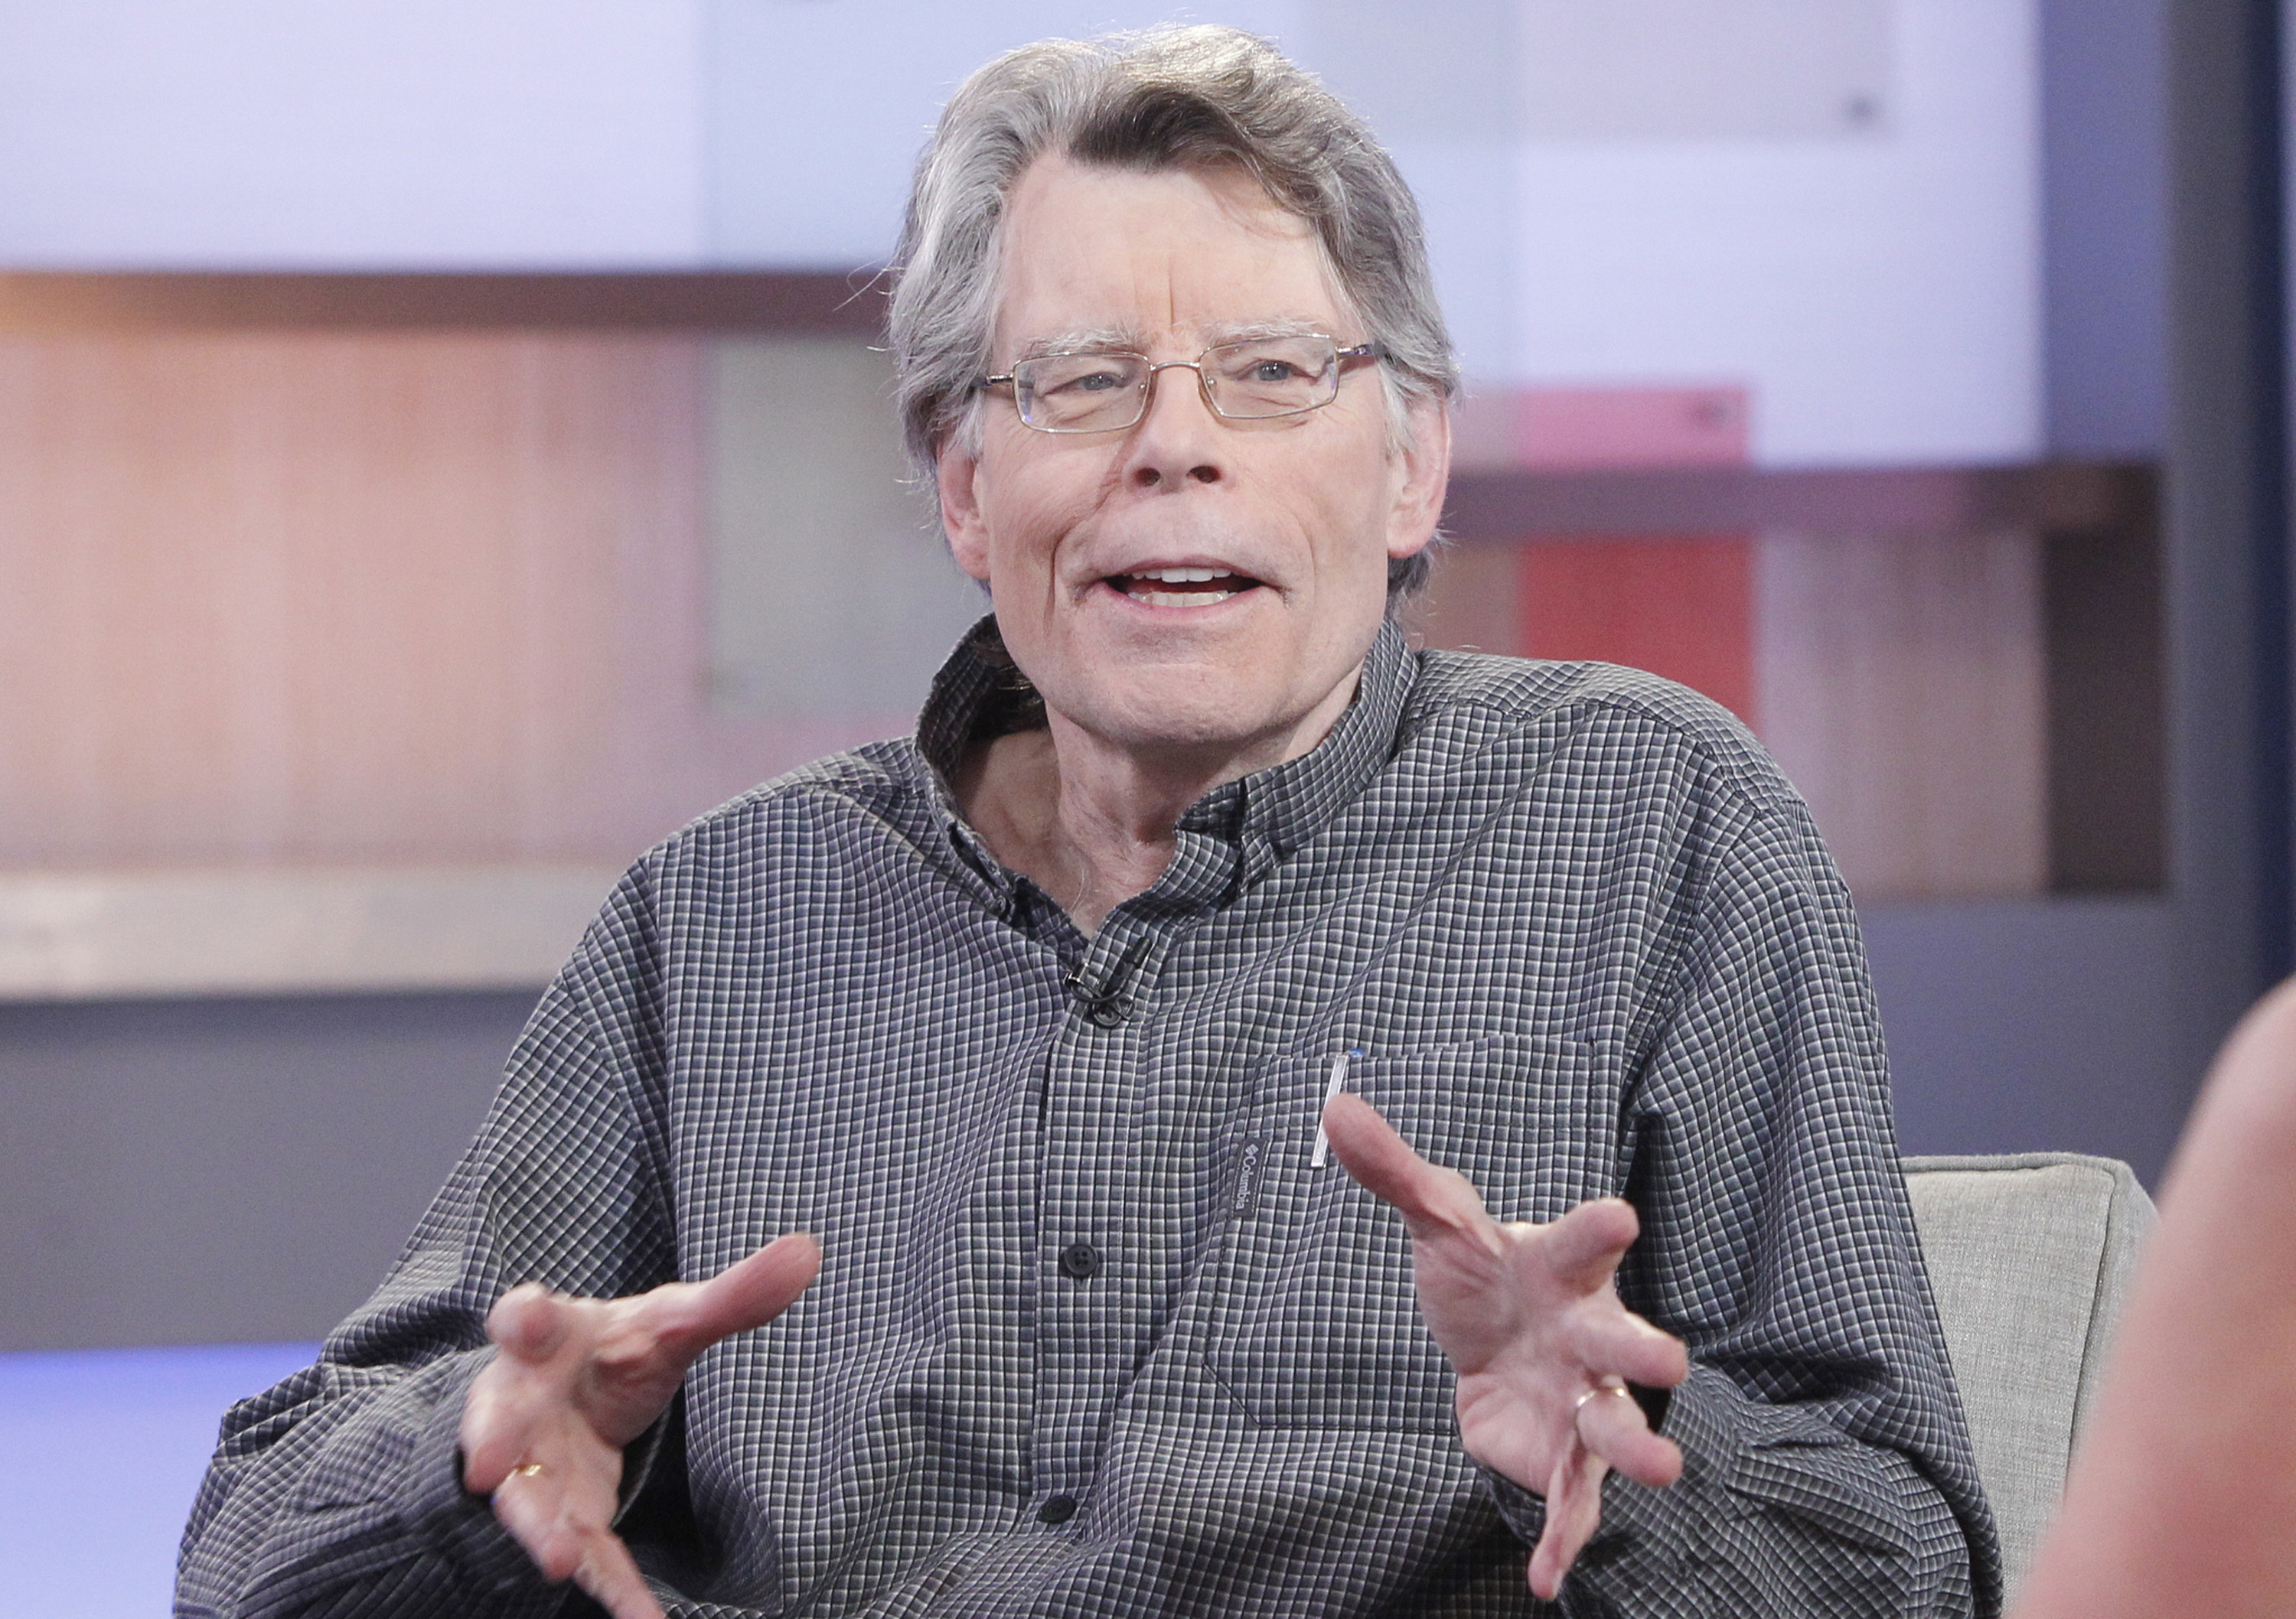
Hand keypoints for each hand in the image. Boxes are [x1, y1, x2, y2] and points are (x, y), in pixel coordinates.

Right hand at [459, 1233, 820, 1618]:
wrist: (573, 1396)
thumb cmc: (614, 1349)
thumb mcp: (669, 1320)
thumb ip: (732, 1296)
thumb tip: (809, 1250)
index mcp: (550, 1337)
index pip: (526, 1317)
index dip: (524, 1316)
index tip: (526, 1317)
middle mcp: (525, 1402)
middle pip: (500, 1421)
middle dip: (496, 1442)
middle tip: (490, 1467)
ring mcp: (536, 1467)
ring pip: (528, 1501)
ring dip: (540, 1531)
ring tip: (559, 1562)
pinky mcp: (565, 1516)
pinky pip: (587, 1554)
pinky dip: (612, 1589)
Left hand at [1322, 1094, 1686, 1598]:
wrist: (1487, 1336)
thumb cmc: (1482, 1272)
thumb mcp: (1438, 1220)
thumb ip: (1393, 1170)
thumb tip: (1334, 1103)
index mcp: (1562, 1268)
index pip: (1582, 1243)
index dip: (1598, 1228)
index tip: (1619, 1216)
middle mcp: (1589, 1336)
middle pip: (1625, 1342)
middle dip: (1646, 1351)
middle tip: (1669, 1361)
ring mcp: (1583, 1402)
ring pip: (1618, 1429)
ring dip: (1639, 1449)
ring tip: (1663, 1470)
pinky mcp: (1561, 1458)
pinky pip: (1571, 1505)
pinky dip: (1563, 1541)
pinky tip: (1546, 1578)